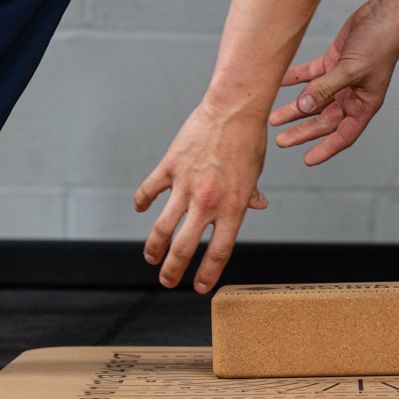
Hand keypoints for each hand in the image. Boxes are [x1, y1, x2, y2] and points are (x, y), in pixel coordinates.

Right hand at [134, 100, 268, 292]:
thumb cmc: (249, 141)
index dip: (208, 274)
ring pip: (162, 227)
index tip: (200, 288)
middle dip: (173, 270)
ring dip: (154, 247)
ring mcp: (186, 186)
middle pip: (184, 248)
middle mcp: (208, 202)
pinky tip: (140, 209)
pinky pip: (150, 190)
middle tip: (167, 281)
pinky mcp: (170, 167)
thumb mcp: (255, 174)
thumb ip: (251, 196)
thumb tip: (258, 206)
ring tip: (151, 258)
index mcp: (233, 208)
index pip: (219, 253)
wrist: (234, 110)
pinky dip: (142, 202)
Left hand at [270, 0, 398, 165]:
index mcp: (364, 105)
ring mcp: (341, 80)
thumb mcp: (351, 71)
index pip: (343, 135)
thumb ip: (326, 88)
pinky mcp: (332, 62)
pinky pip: (309, 76)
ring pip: (313, 100)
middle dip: (302, 131)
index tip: (307, 160)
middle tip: (280, 141)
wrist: (384, 14)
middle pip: (323, 121)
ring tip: (273, 118)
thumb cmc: (379, 45)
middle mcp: (352, 96)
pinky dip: (294, 80)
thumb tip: (304, 105)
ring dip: (294, 109)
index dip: (325, 149)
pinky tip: (279, 83)